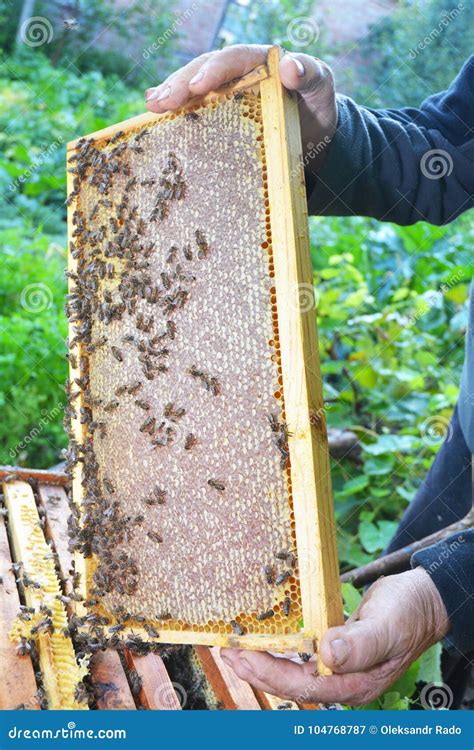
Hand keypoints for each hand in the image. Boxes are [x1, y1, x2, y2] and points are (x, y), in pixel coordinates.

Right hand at [145, 44, 336, 169]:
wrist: (315, 135)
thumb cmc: (317, 107)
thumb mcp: (322, 88)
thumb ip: (311, 74)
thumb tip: (290, 67)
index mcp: (259, 60)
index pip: (232, 58)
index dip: (213, 70)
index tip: (199, 87)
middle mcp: (236, 72)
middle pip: (203, 70)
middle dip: (181, 83)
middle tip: (163, 101)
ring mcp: (224, 92)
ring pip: (192, 86)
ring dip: (170, 94)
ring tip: (152, 106)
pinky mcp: (218, 113)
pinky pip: (193, 108)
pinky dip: (173, 111)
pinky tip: (151, 114)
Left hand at [221, 568, 448, 705]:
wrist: (422, 601)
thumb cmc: (408, 612)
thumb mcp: (387, 626)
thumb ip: (360, 644)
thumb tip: (326, 654)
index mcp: (355, 683)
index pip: (303, 686)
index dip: (270, 674)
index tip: (242, 657)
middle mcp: (343, 680)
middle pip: (292, 684)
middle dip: (257, 671)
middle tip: (227, 654)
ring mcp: (339, 667)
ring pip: (293, 671)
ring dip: (264, 662)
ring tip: (236, 650)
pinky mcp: (335, 651)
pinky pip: (301, 655)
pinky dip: (280, 649)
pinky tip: (266, 640)